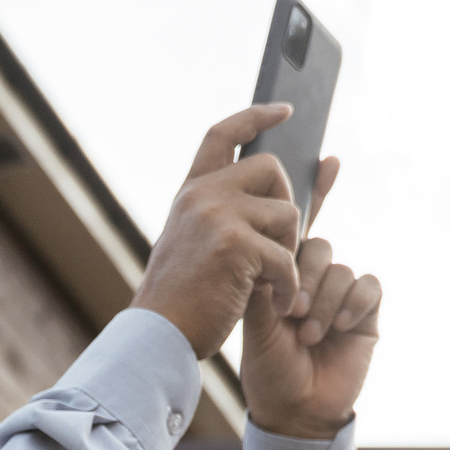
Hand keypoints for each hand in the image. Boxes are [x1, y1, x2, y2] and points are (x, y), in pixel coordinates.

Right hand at [133, 104, 305, 360]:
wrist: (157, 338)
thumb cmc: (184, 301)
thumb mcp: (201, 246)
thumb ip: (232, 216)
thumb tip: (284, 197)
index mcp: (190, 193)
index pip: (223, 134)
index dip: (256, 116)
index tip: (285, 111)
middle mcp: (201, 194)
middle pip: (270, 167)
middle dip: (288, 203)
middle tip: (282, 245)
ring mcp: (216, 214)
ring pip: (287, 212)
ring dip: (291, 250)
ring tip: (275, 282)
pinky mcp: (234, 243)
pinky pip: (287, 255)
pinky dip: (289, 285)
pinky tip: (278, 304)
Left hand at [239, 158, 381, 438]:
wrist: (292, 407)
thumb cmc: (267, 365)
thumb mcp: (252, 313)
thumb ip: (261, 270)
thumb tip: (265, 228)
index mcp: (283, 272)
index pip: (298, 225)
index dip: (313, 193)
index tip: (326, 160)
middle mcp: (315, 277)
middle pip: (318, 244)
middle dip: (305, 275)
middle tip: (290, 311)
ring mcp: (342, 293)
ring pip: (340, 267)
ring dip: (322, 301)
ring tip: (306, 333)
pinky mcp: (367, 312)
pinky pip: (366, 286)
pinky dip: (349, 306)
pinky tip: (334, 330)